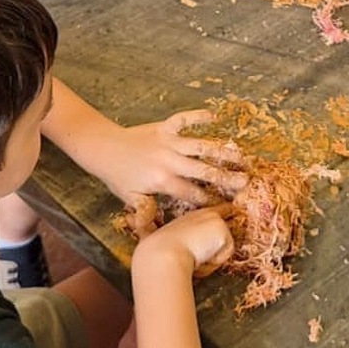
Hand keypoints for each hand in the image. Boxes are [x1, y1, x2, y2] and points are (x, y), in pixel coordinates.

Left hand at [103, 110, 245, 205]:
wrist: (103, 147)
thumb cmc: (117, 175)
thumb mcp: (130, 199)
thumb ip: (145, 212)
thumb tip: (155, 231)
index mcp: (162, 180)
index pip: (192, 193)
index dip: (210, 200)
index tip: (227, 205)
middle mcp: (169, 160)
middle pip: (203, 170)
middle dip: (226, 177)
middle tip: (245, 182)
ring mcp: (168, 141)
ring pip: (201, 146)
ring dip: (222, 151)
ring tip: (241, 156)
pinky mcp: (164, 127)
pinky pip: (184, 119)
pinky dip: (198, 116)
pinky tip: (214, 116)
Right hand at [138, 203, 234, 278]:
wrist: (161, 256)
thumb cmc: (153, 251)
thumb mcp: (150, 234)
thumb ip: (146, 227)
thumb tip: (127, 219)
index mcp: (189, 216)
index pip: (213, 208)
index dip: (224, 209)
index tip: (233, 207)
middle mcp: (203, 214)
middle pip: (229, 214)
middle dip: (234, 219)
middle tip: (232, 221)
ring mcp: (214, 219)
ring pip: (224, 246)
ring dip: (212, 259)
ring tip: (193, 259)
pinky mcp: (221, 228)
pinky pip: (225, 254)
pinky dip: (215, 263)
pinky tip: (200, 260)